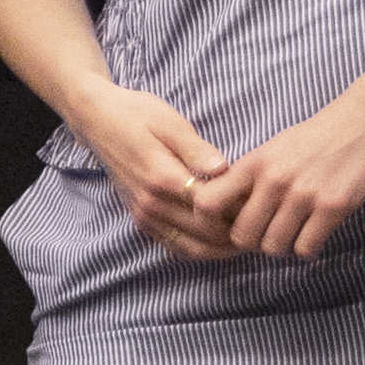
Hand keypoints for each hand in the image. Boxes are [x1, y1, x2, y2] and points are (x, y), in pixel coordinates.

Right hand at [62, 79, 249, 261]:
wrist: (97, 120)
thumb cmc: (137, 114)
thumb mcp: (170, 122)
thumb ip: (196, 150)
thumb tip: (224, 169)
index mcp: (163, 178)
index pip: (214, 209)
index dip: (244, 210)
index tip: (266, 202)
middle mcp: (152, 204)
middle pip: (208, 234)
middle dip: (240, 233)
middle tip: (267, 222)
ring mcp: (144, 215)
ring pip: (194, 249)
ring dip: (224, 248)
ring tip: (250, 235)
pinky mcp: (140, 220)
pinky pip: (175, 248)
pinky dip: (202, 250)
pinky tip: (222, 241)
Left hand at [203, 70, 364, 261]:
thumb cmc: (316, 137)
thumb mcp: (272, 149)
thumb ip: (249, 177)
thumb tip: (226, 211)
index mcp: (253, 164)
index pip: (208, 203)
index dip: (211, 222)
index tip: (228, 224)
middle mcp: (274, 180)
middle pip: (242, 236)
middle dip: (253, 242)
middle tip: (267, 235)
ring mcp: (304, 195)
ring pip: (274, 247)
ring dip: (282, 247)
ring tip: (292, 235)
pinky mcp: (334, 207)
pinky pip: (306, 247)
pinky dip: (308, 249)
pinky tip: (313, 235)